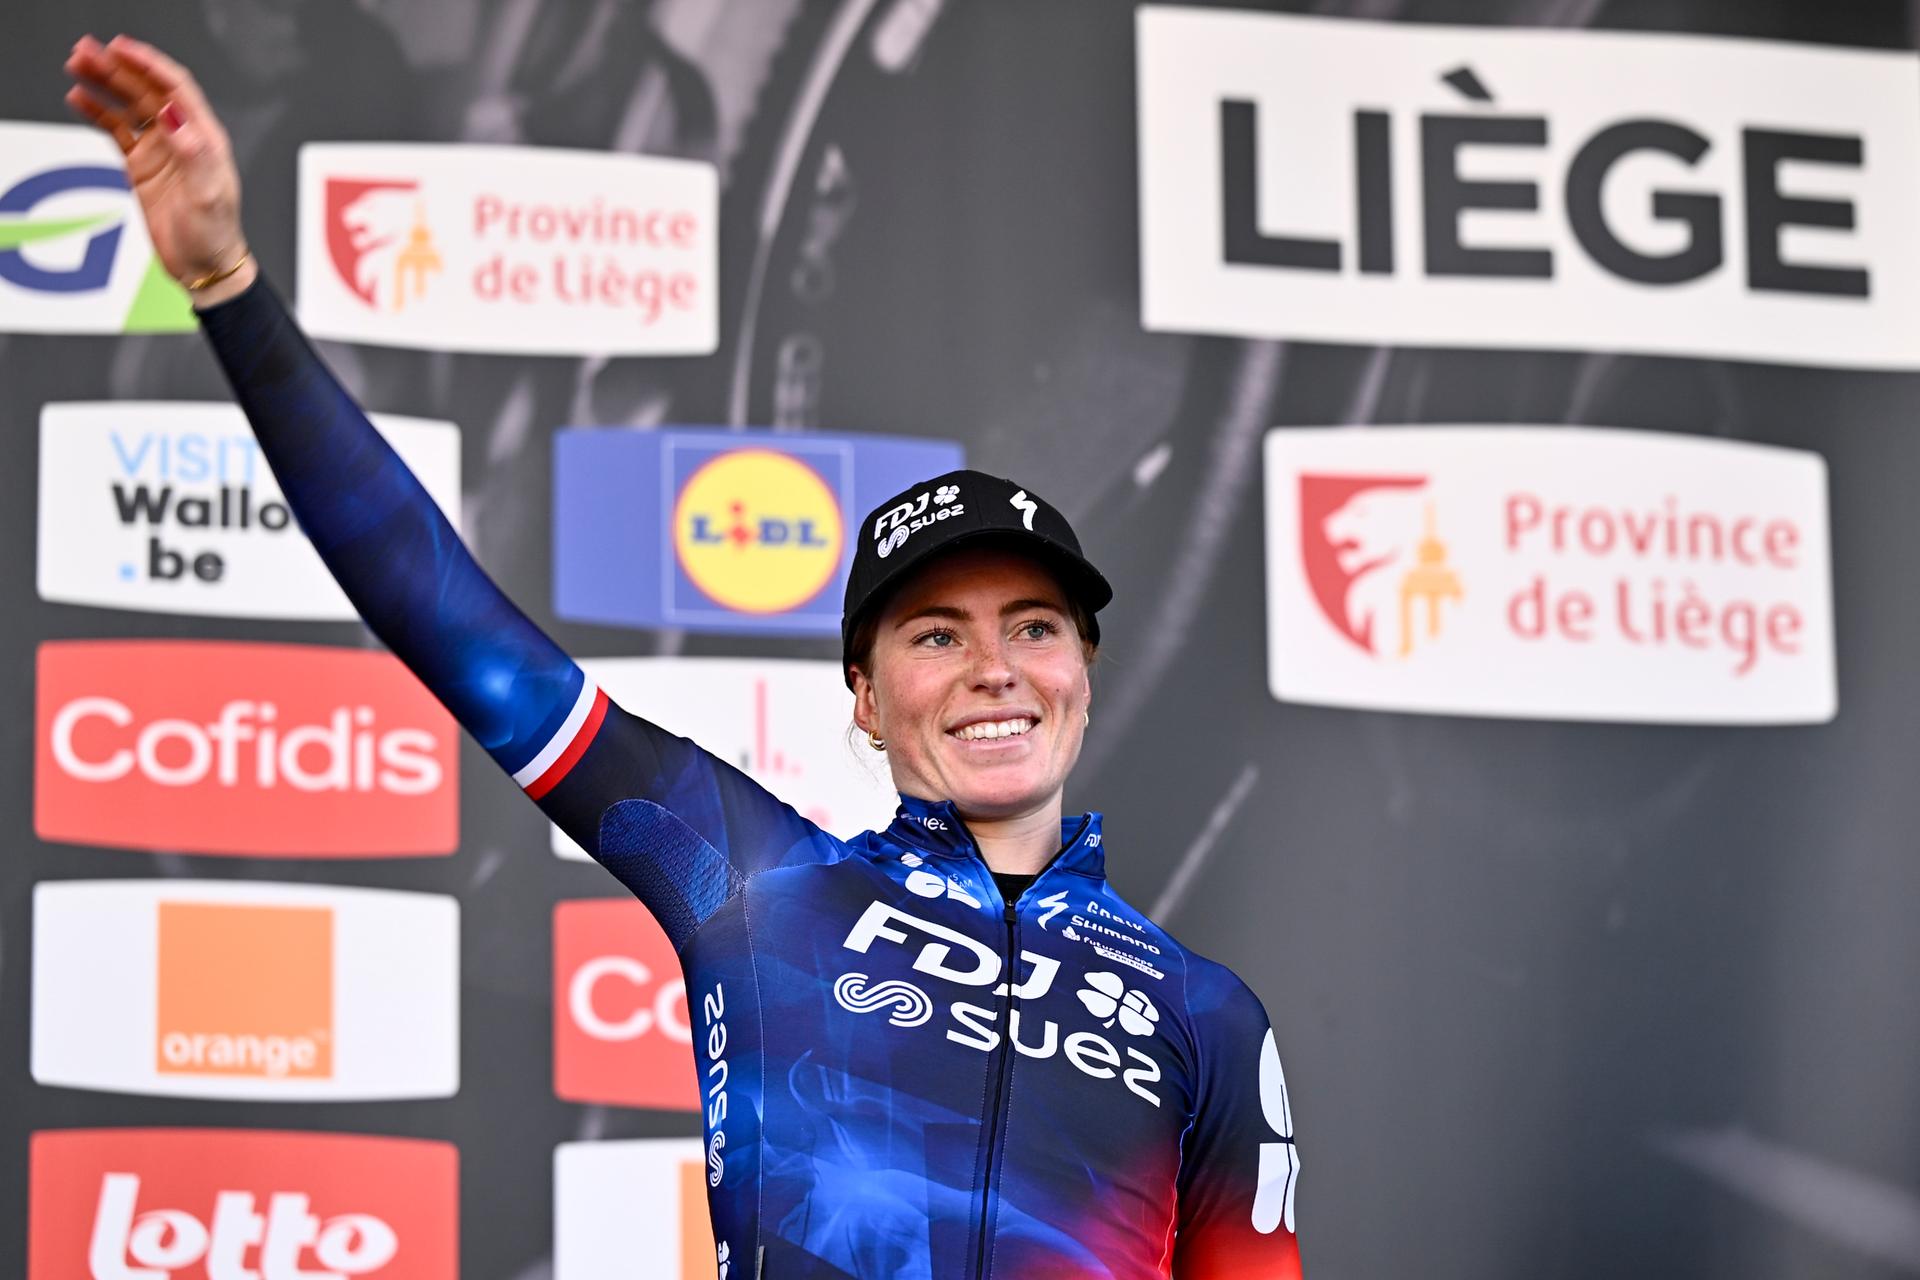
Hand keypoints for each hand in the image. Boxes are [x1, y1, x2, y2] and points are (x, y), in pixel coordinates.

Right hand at [64, 34, 255, 305]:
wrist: (204, 266)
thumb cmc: (215, 234)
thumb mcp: (209, 196)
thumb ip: (194, 154)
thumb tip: (174, 115)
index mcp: (205, 139)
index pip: (177, 90)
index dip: (150, 65)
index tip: (122, 48)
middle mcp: (183, 138)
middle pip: (147, 91)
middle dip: (119, 68)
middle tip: (87, 51)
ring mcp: (161, 150)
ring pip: (129, 105)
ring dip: (105, 83)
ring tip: (78, 64)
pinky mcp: (142, 165)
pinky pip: (117, 130)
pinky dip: (98, 112)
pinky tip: (79, 98)